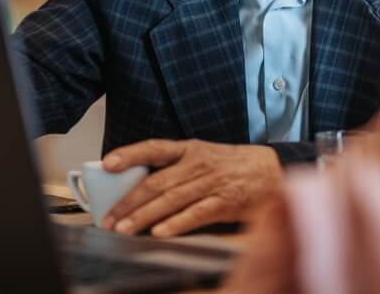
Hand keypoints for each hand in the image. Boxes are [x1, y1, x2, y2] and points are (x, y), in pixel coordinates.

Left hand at [100, 139, 282, 236]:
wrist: (273, 170)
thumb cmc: (232, 165)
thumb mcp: (202, 157)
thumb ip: (175, 169)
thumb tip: (141, 188)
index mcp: (188, 149)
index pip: (153, 148)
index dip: (129, 154)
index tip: (106, 164)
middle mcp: (197, 164)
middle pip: (155, 182)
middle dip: (128, 201)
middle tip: (109, 217)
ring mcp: (211, 182)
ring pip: (170, 200)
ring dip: (144, 216)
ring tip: (125, 229)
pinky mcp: (225, 202)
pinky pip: (196, 214)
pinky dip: (176, 224)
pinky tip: (159, 232)